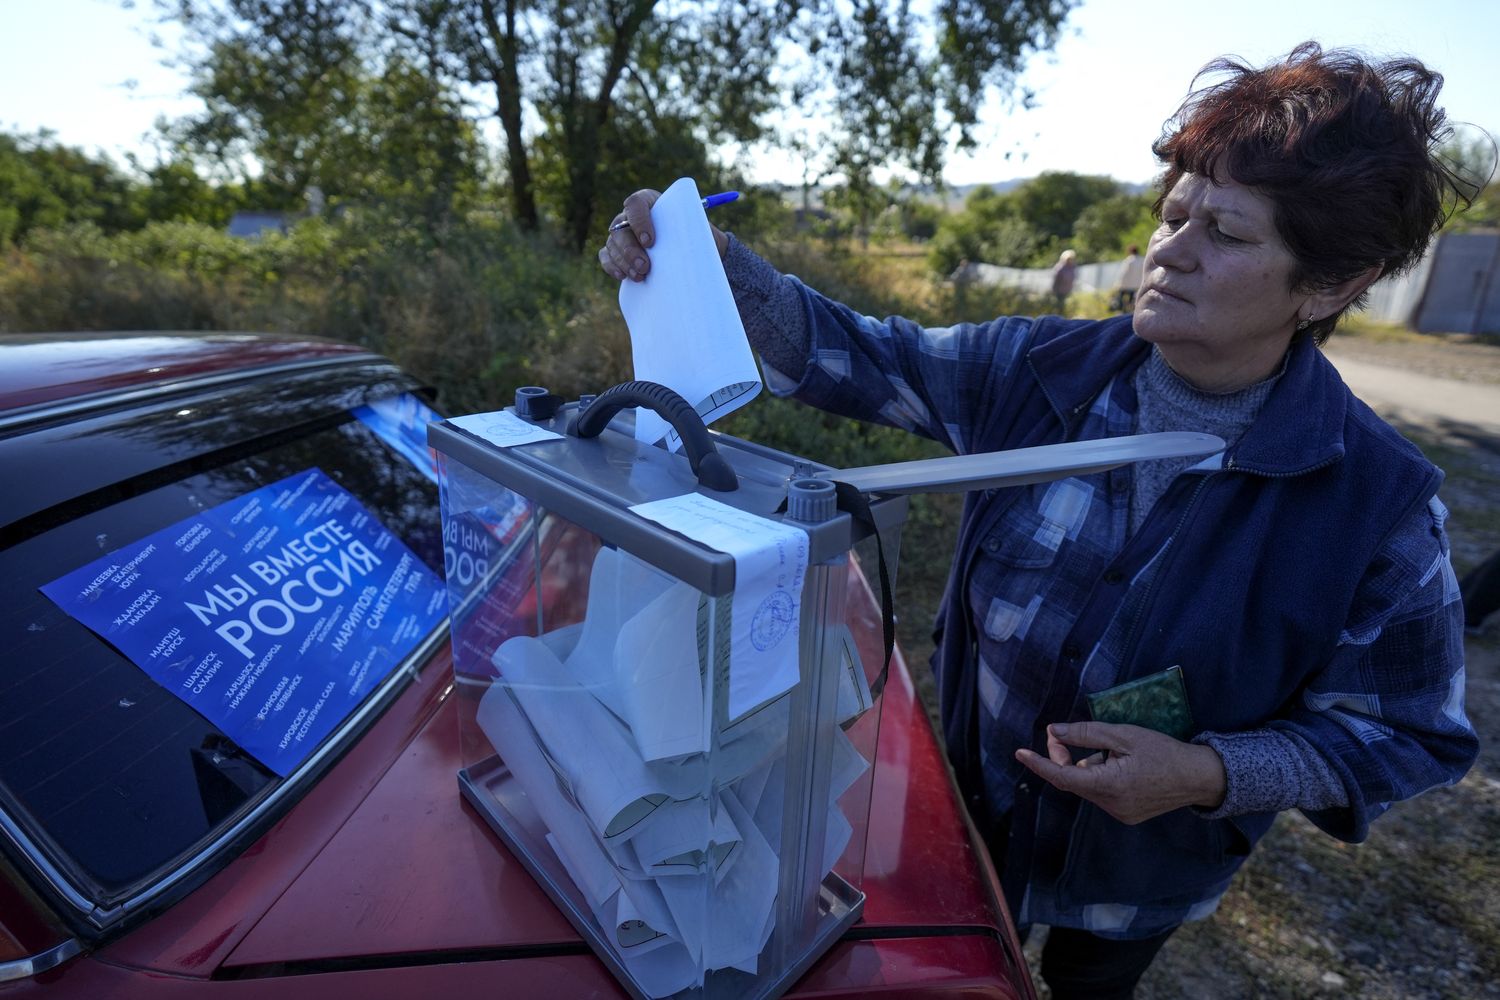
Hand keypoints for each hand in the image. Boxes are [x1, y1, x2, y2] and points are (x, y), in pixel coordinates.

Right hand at [597, 188, 728, 282]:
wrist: (690, 253)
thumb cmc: (695, 237)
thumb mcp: (699, 231)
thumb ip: (693, 231)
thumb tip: (698, 245)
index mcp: (650, 202)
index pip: (636, 204)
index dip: (639, 221)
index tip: (650, 241)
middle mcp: (631, 215)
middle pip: (620, 228)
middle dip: (630, 249)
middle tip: (645, 267)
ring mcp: (622, 233)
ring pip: (613, 243)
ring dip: (623, 261)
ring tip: (640, 276)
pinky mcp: (617, 251)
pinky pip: (606, 256)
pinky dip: (611, 266)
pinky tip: (623, 276)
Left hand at [1015, 721, 1226, 824]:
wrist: (1199, 778)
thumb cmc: (1163, 751)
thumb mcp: (1124, 735)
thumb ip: (1086, 734)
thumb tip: (1054, 731)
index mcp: (1109, 786)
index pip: (1062, 777)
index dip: (1039, 764)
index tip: (1020, 753)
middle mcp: (1111, 805)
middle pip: (1073, 781)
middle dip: (1062, 758)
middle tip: (1061, 735)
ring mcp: (1119, 814)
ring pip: (1087, 786)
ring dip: (1086, 766)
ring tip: (1111, 750)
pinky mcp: (1127, 815)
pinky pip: (1101, 793)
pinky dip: (1100, 776)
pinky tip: (1120, 764)